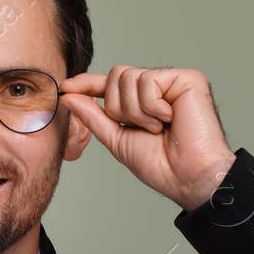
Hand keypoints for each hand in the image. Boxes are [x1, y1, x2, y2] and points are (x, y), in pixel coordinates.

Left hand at [59, 64, 237, 211]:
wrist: (188, 177)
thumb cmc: (160, 165)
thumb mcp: (117, 139)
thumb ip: (94, 116)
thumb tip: (70, 96)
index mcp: (141, 102)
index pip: (109, 85)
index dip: (87, 84)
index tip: (66, 87)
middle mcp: (157, 88)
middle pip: (116, 75)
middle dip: (119, 108)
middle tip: (142, 129)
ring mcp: (172, 82)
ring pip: (129, 77)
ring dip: (137, 112)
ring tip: (158, 128)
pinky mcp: (187, 79)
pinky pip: (148, 80)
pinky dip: (152, 106)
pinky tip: (169, 119)